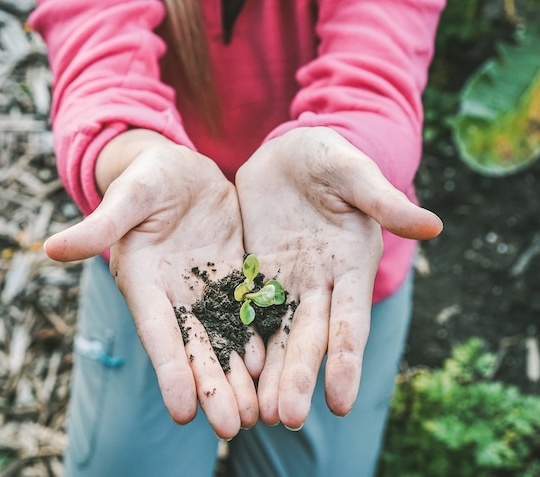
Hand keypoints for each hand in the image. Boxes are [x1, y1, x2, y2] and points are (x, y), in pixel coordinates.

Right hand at [44, 131, 263, 438]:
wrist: (178, 170)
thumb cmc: (146, 178)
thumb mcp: (128, 197)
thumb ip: (100, 226)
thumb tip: (49, 248)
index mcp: (144, 282)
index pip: (158, 333)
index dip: (169, 370)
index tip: (183, 410)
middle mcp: (175, 295)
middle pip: (195, 347)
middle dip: (213, 387)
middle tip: (233, 427)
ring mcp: (206, 287)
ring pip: (224, 338)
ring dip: (238, 375)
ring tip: (258, 412)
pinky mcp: (233, 274)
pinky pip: (248, 310)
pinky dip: (257, 337)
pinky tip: (270, 362)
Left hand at [235, 127, 441, 429]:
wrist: (289, 153)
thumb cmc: (329, 157)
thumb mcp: (353, 173)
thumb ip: (383, 202)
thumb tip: (433, 225)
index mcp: (349, 264)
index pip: (349, 320)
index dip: (345, 359)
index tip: (339, 401)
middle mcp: (319, 282)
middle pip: (309, 337)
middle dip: (299, 377)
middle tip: (284, 419)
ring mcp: (285, 279)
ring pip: (276, 332)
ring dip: (270, 372)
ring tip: (257, 412)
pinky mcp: (255, 271)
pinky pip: (246, 309)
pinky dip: (241, 338)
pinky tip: (232, 368)